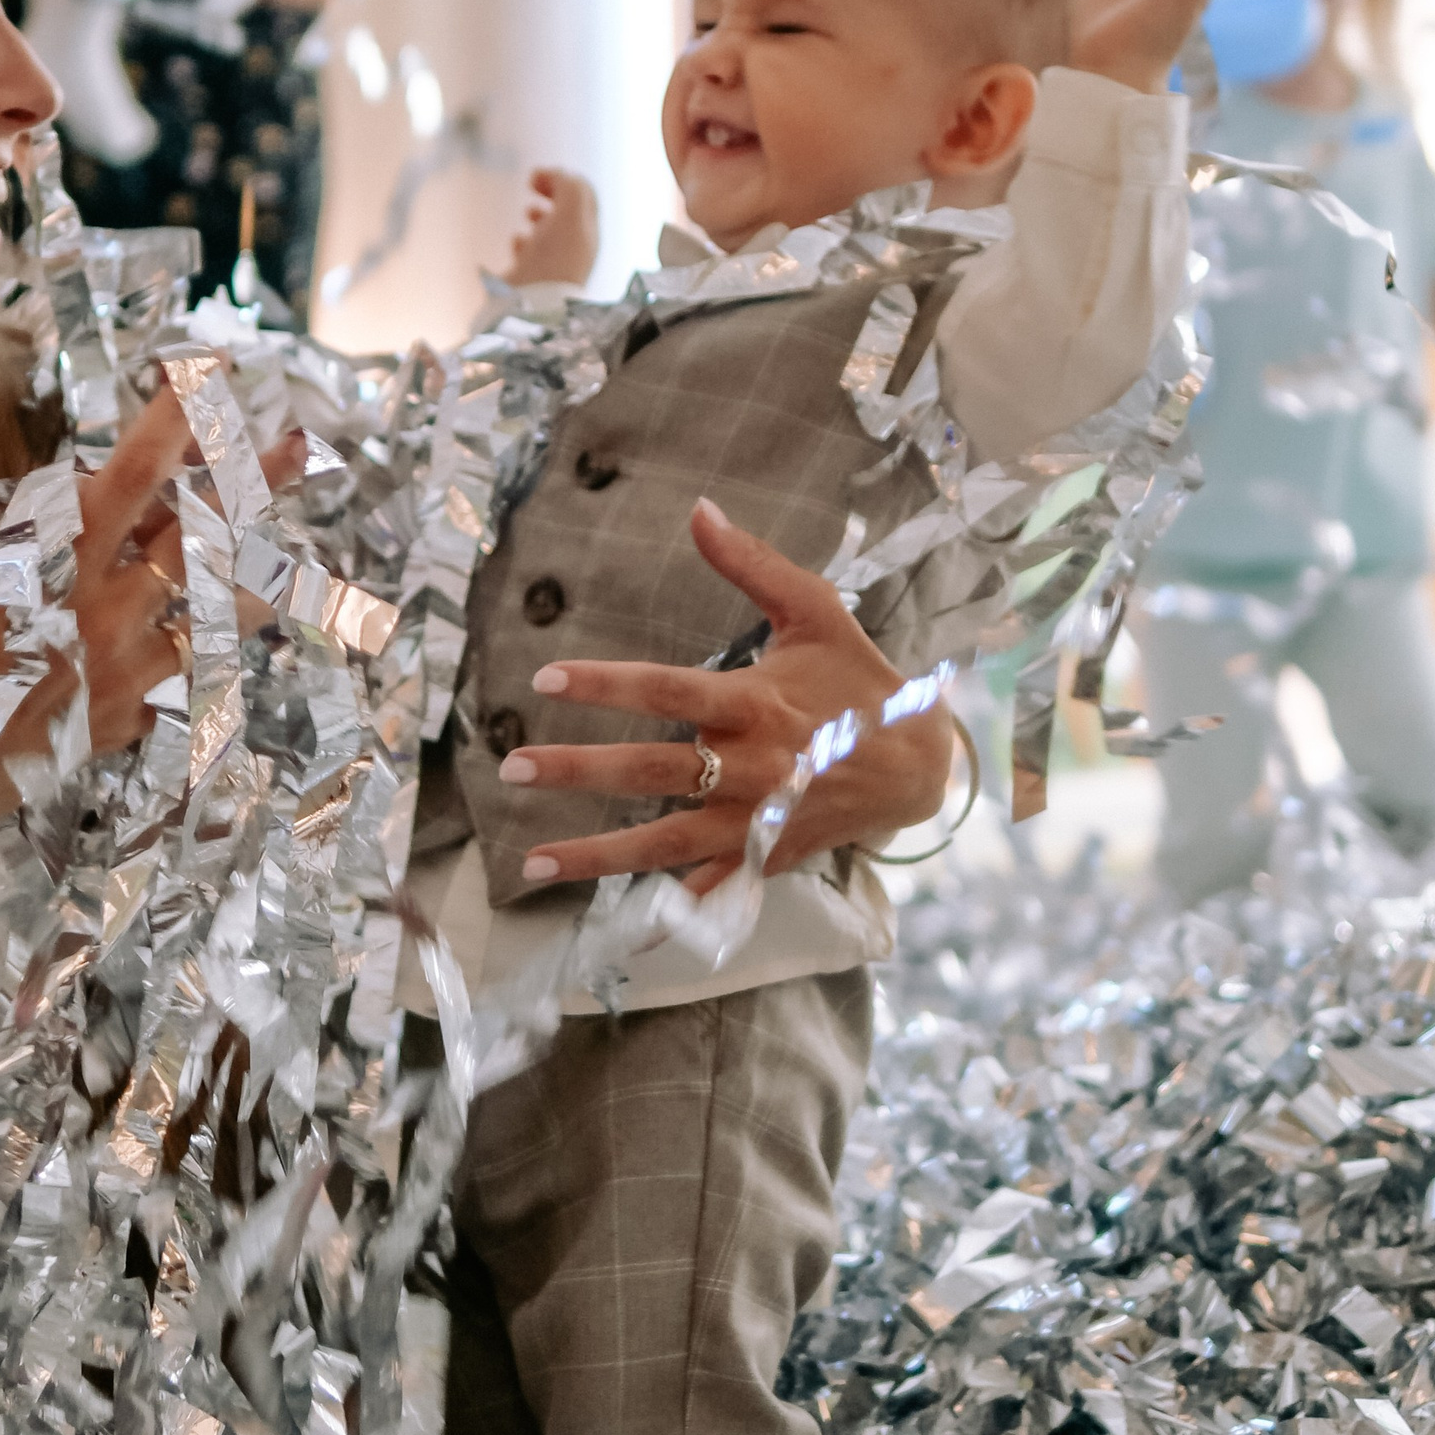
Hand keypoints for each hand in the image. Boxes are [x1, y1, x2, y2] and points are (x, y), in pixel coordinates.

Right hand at [0, 396, 309, 780]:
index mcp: (49, 558)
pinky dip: (223, 641)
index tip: (206, 375)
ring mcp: (124, 662)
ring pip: (214, 606)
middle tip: (300, 442)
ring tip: (299, 542)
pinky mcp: (130, 710)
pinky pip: (195, 669)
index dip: (175, 421)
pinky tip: (251, 620)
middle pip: (195, 532)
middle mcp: (101, 604)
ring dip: (258, 568)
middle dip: (251, 483)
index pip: (130, 472)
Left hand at [496, 499, 953, 895]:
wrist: (921, 763)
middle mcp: (751, 766)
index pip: (667, 689)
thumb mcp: (815, 611)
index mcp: (756, 702)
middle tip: (513, 769)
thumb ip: (751, 563)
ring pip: (665, 842)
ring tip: (532, 862)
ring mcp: (756, 820)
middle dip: (579, 771)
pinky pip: (709, 889)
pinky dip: (667, 912)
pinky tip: (615, 926)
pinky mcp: (766, 856)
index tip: (545, 680)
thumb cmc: (858, 680)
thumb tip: (699, 508)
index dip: (605, 685)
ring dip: (597, 855)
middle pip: (653, 769)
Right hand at [501, 168, 598, 289]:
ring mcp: (555, 263)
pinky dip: (525, 240)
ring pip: (551, 230)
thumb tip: (558, 174)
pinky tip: (517, 240)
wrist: (534, 305)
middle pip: (568, 210)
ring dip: (540, 214)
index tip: (535, 174)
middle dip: (551, 192)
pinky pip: (533, 253)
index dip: (562, 178)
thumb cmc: (554, 257)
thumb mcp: (570, 213)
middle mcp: (575, 246)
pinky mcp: (535, 278)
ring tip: (527, 211)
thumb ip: (569, 187)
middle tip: (530, 183)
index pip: (582, 195)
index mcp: (587, 230)